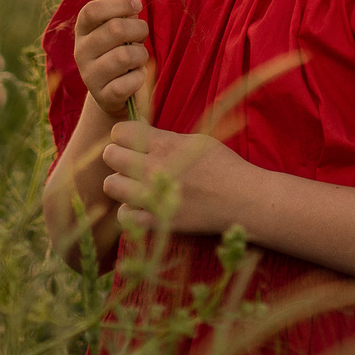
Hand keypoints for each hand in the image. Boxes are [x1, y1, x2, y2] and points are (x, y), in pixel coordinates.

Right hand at [70, 0, 148, 119]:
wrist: (115, 94)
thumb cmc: (120, 49)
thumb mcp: (122, 23)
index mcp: (83, 29)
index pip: (92, 10)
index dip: (118, 4)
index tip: (137, 5)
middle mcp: (80, 51)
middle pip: (114, 29)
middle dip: (139, 29)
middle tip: (143, 35)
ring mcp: (89, 75)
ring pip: (124, 56)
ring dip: (141, 55)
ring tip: (139, 58)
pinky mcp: (102, 96)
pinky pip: (127, 82)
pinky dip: (139, 78)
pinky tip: (136, 77)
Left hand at [99, 120, 255, 237]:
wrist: (244, 200)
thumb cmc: (225, 166)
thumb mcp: (197, 140)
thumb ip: (165, 138)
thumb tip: (139, 132)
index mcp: (165, 145)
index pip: (120, 132)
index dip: (124, 135)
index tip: (133, 141)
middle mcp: (155, 169)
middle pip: (110, 156)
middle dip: (118, 156)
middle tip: (131, 162)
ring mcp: (154, 196)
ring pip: (111, 185)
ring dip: (121, 184)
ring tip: (135, 185)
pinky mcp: (158, 221)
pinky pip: (124, 215)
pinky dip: (129, 211)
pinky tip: (141, 206)